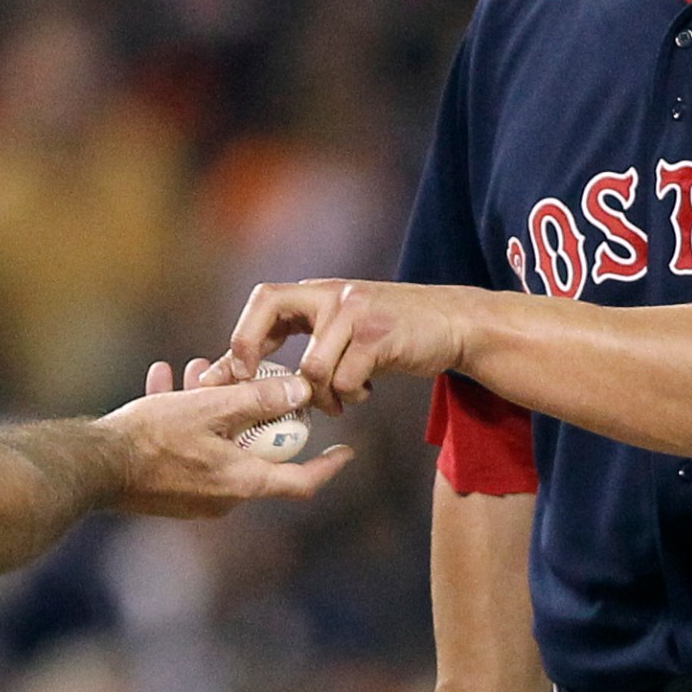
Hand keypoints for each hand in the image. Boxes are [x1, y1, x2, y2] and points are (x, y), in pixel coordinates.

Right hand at [101, 361, 352, 517]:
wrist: (93, 467)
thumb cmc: (151, 438)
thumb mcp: (209, 407)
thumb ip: (256, 399)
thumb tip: (300, 392)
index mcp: (241, 482)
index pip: (301, 482)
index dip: (328, 466)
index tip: (347, 451)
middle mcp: (223, 498)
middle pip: (255, 454)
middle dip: (252, 414)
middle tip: (247, 381)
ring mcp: (195, 498)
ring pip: (217, 446)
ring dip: (212, 409)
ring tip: (195, 370)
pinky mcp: (169, 491)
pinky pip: (189, 451)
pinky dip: (184, 420)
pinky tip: (163, 382)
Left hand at [209, 280, 475, 414]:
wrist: (454, 323)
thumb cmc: (394, 333)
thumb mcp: (347, 324)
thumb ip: (308, 338)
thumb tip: (252, 371)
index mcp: (320, 291)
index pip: (266, 299)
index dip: (244, 335)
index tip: (237, 371)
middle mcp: (334, 294)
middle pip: (271, 307)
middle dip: (251, 349)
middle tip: (254, 385)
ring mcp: (357, 312)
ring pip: (311, 366)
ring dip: (321, 395)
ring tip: (339, 400)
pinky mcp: (380, 337)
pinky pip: (346, 381)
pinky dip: (351, 396)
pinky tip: (364, 392)